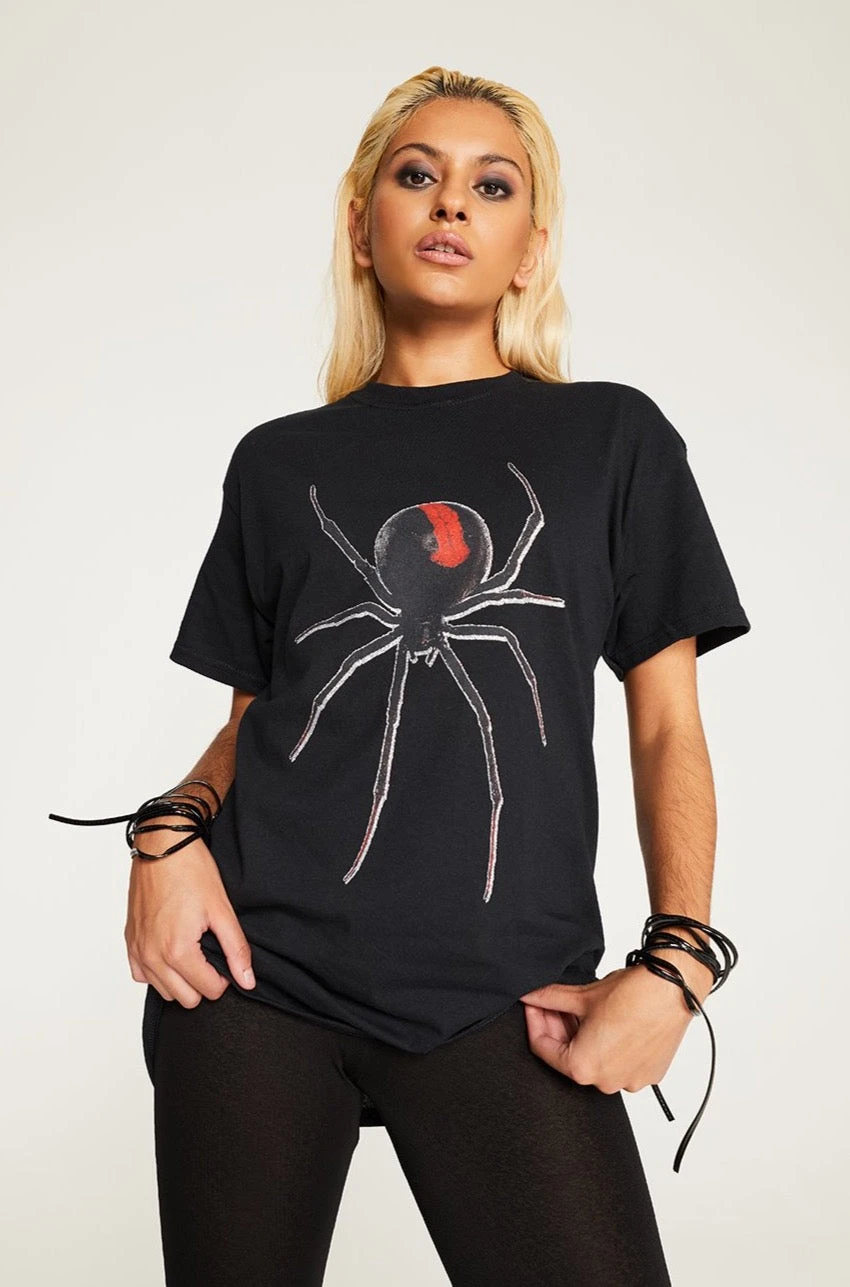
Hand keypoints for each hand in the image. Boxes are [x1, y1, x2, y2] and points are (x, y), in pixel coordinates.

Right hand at [124, 828, 255, 1007]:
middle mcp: (152, 955)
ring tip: (192, 950)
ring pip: (163, 991)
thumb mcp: (222, 910)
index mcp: (177, 950)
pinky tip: (171, 951)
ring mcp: (138, 949)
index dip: (224, 978)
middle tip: (211, 955)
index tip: (225, 958)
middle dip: (203, 982)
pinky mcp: (130, 941)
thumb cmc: (190, 870)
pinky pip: (141, 975)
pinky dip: (157, 971)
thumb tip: (247, 980)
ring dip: (180, 979)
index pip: (208, 991)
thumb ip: (236, 950)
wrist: (162, 845)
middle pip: (186, 999)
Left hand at [519, 962, 708, 1094]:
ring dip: (586, 1038)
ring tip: (586, 1011)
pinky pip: (621, 1063)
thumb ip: (549, 999)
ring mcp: (630, 1081)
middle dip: (560, 1028)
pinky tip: (611, 1023)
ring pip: (596, 1060)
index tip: (535, 1006)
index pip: (543, 1049)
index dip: (535, 1022)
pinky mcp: (649, 1074)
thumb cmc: (633, 994)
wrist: (674, 989)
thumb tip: (529, 997)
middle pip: (570, 1056)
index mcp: (583, 1068)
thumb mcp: (581, 996)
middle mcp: (606, 1082)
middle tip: (558, 1005)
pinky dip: (611, 1046)